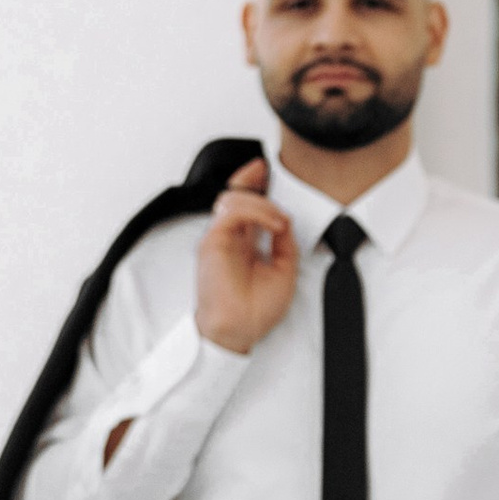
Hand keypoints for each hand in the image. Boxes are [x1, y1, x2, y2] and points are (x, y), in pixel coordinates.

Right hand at [196, 159, 299, 354]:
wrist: (238, 330)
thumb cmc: (256, 310)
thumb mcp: (284, 270)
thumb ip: (284, 242)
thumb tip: (286, 219)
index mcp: (243, 244)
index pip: (246, 205)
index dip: (254, 184)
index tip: (266, 171)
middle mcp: (229, 238)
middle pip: (234, 194)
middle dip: (250, 178)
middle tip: (264, 169)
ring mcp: (219, 238)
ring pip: (232, 199)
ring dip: (261, 202)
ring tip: (279, 220)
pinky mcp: (212, 242)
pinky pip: (231, 213)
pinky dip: (255, 211)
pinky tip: (272, 223)